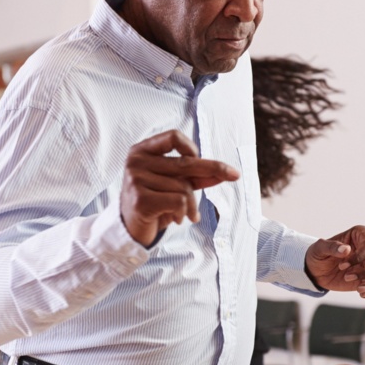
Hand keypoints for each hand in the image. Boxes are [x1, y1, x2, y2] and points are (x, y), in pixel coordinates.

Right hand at [120, 130, 238, 246]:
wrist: (130, 228)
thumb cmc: (153, 201)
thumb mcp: (173, 184)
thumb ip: (195, 175)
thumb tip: (225, 172)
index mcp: (142, 151)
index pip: (173, 136)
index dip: (191, 146)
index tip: (201, 157)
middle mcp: (136, 162)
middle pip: (185, 162)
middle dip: (214, 169)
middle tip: (234, 175)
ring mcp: (136, 180)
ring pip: (184, 187)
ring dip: (192, 205)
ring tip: (186, 215)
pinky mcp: (141, 200)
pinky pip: (178, 201)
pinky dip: (183, 213)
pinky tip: (177, 219)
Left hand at [305, 225, 364, 297]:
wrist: (317, 271)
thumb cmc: (319, 255)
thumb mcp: (319, 249)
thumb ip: (331, 247)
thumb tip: (346, 249)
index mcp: (360, 234)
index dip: (359, 257)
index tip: (342, 266)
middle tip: (347, 277)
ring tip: (359, 288)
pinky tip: (363, 293)